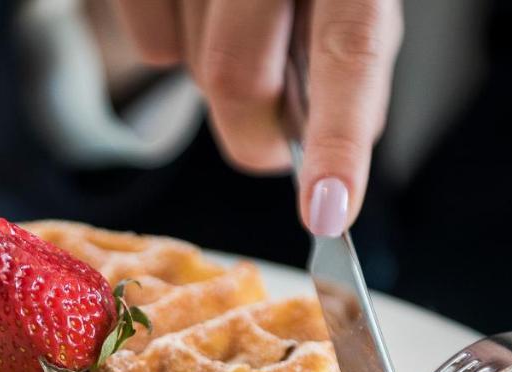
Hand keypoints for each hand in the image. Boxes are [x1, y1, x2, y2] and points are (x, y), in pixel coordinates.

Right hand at [112, 0, 402, 236]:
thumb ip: (349, 68)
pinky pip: (153, 49)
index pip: (349, 52)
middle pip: (238, 79)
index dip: (337, 140)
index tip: (326, 211)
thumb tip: (318, 161)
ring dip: (221, 81)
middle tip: (273, 140)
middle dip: (254, 133)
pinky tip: (201, 17)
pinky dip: (174, 52)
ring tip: (245, 33)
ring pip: (195, 69)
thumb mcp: (359, 1)